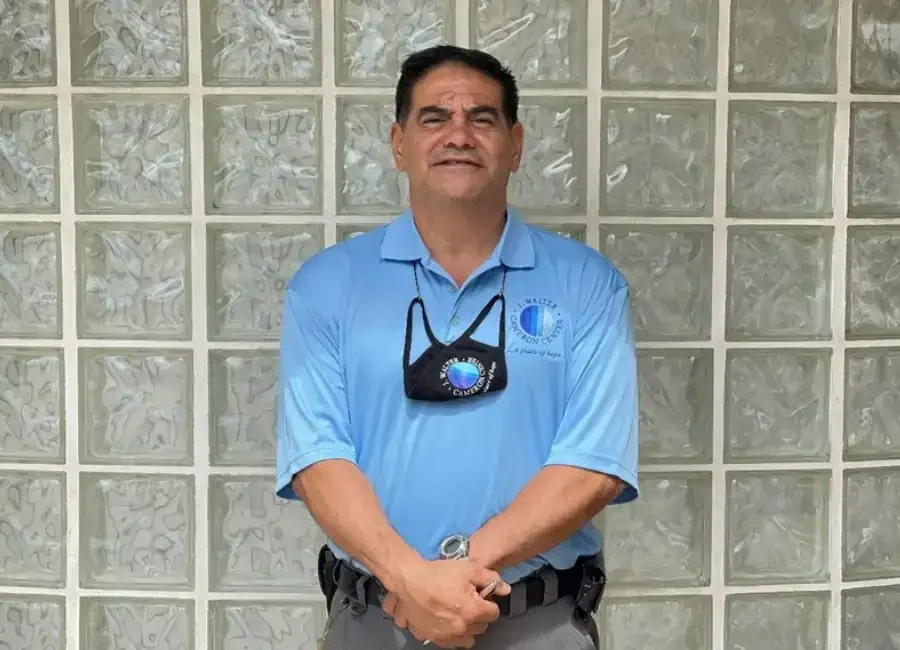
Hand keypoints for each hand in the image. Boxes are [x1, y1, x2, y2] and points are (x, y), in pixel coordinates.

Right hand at [382, 559, 510, 647]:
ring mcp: (447, 635)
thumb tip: (505, 589)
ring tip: (459, 613)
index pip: (494, 613)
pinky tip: (446, 621)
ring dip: (467, 628)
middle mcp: (462, 627)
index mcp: (473, 610)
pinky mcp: (433, 638)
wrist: (409, 581)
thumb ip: (490, 578)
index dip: (488, 602)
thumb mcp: (469, 568)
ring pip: (468, 639)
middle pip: (482, 627)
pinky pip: (450, 642)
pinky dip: (452, 634)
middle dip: (478, 615)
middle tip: (468, 601)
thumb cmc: (439, 573)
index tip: (480, 595)